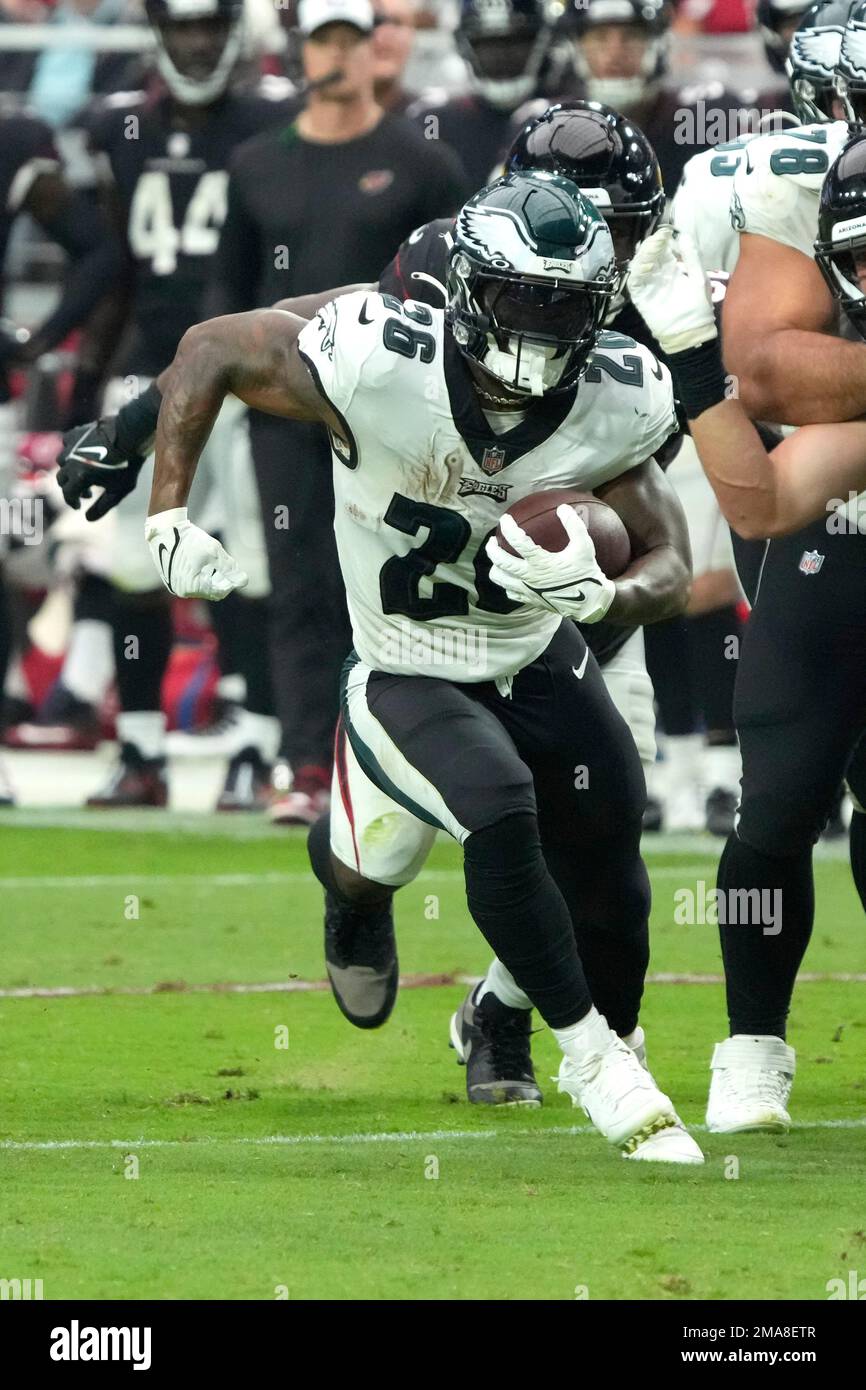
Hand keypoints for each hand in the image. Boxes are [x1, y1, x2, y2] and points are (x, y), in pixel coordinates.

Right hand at [56, 418, 144, 520]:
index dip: (72, 502)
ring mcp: (71, 446)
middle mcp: (70, 462)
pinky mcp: (75, 433)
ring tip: (85, 474)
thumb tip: (87, 518)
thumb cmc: (127, 465)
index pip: (67, 494)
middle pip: (62, 479)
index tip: (78, 506)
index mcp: (78, 477)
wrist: (130, 435)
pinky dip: (70, 451)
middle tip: (87, 493)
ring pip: (62, 461)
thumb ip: (102, 507)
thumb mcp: (118, 491)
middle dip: (72, 488)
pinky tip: (81, 455)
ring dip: (70, 471)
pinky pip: (66, 445)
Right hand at [145, 507, 247, 599]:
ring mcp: (175, 586)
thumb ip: (230, 568)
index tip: (234, 570)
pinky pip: (191, 583)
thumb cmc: (190, 539)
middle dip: (220, 580)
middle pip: (210, 591)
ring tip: (213, 563)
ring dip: (211, 578)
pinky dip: (200, 576)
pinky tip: (202, 564)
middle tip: (225, 566)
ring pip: (201, 588)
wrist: (165, 530)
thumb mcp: (214, 552)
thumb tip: (244, 581)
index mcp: (192, 586)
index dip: (230, 582)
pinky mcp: (171, 580)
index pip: (219, 592)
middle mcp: (181, 590)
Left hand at [486, 506, 615, 622]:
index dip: (508, 528)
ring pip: (500, 579)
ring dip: (495, 567)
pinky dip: (506, 583)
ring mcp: (528, 590)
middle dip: (492, 549)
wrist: (590, 602)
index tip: (505, 519)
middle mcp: (530, 577)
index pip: (517, 541)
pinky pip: (510, 592)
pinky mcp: (530, 600)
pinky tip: (510, 576)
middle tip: (493, 540)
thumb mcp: (584, 546)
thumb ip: (574, 525)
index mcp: (541, 562)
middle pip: (501, 562)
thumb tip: (563, 507)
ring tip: (497, 558)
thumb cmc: (587, 573)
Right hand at [627, 226, 716, 355]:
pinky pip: (635, 282)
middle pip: (650, 255)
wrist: (691, 332)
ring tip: (652, 247)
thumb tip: (683, 234)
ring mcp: (648, 286)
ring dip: (644, 255)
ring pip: (641, 265)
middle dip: (652, 245)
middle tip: (658, 238)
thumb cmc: (698, 306)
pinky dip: (637, 272)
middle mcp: (658, 275)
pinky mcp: (641, 297)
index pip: (664, 249)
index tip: (666, 231)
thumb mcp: (698, 276)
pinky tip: (644, 264)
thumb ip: (691, 256)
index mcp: (672, 269)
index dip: (663, 239)